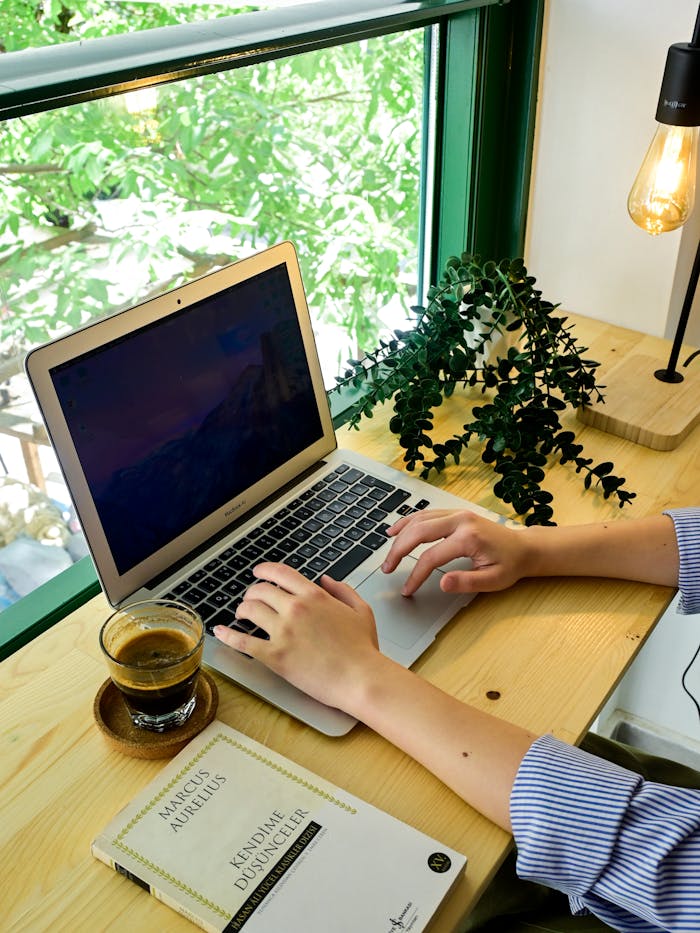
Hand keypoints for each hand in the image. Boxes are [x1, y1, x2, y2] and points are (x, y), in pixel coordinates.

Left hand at [213, 562, 383, 710]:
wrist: (360, 679)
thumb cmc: (363, 650)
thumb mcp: (360, 610)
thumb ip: (342, 590)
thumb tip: (326, 580)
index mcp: (314, 596)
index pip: (280, 573)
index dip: (265, 570)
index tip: (258, 572)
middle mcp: (295, 609)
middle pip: (261, 590)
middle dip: (252, 592)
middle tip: (250, 599)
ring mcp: (283, 632)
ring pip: (249, 610)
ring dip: (242, 610)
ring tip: (241, 614)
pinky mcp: (275, 656)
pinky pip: (243, 642)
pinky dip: (228, 635)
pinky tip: (220, 632)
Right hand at [382, 509, 529, 595]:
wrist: (523, 547)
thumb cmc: (510, 564)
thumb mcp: (493, 580)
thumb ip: (467, 582)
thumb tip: (442, 583)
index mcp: (468, 537)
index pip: (431, 557)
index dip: (415, 575)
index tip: (407, 589)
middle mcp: (460, 520)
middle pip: (418, 532)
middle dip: (398, 551)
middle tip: (388, 568)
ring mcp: (457, 513)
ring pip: (419, 519)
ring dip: (400, 535)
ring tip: (387, 552)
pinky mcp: (455, 513)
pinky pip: (426, 514)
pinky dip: (409, 521)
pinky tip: (397, 530)